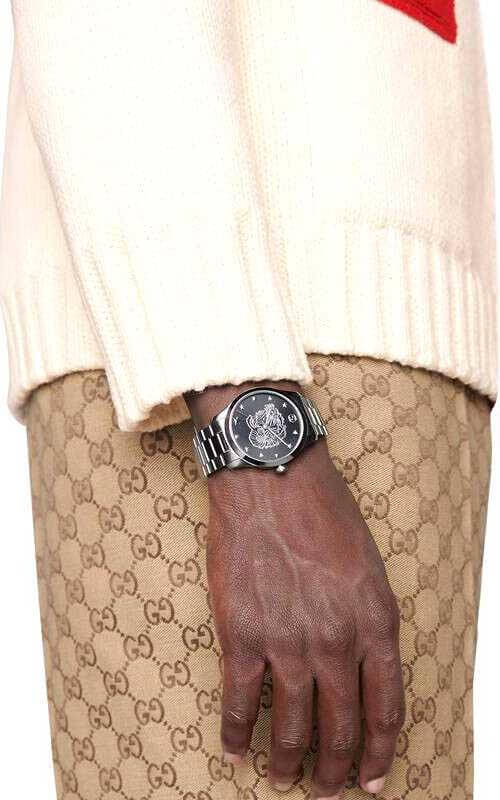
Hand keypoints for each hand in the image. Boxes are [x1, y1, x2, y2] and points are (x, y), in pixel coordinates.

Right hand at [186, 382, 404, 797]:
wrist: (271, 476)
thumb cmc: (323, 510)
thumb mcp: (369, 565)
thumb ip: (369, 619)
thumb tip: (360, 666)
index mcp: (375, 622)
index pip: (387, 710)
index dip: (380, 754)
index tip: (371, 780)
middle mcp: (336, 641)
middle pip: (340, 729)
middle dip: (334, 771)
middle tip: (326, 791)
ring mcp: (287, 642)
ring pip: (291, 727)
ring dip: (287, 763)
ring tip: (283, 779)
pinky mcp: (241, 634)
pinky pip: (239, 701)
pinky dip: (236, 732)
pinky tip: (235, 749)